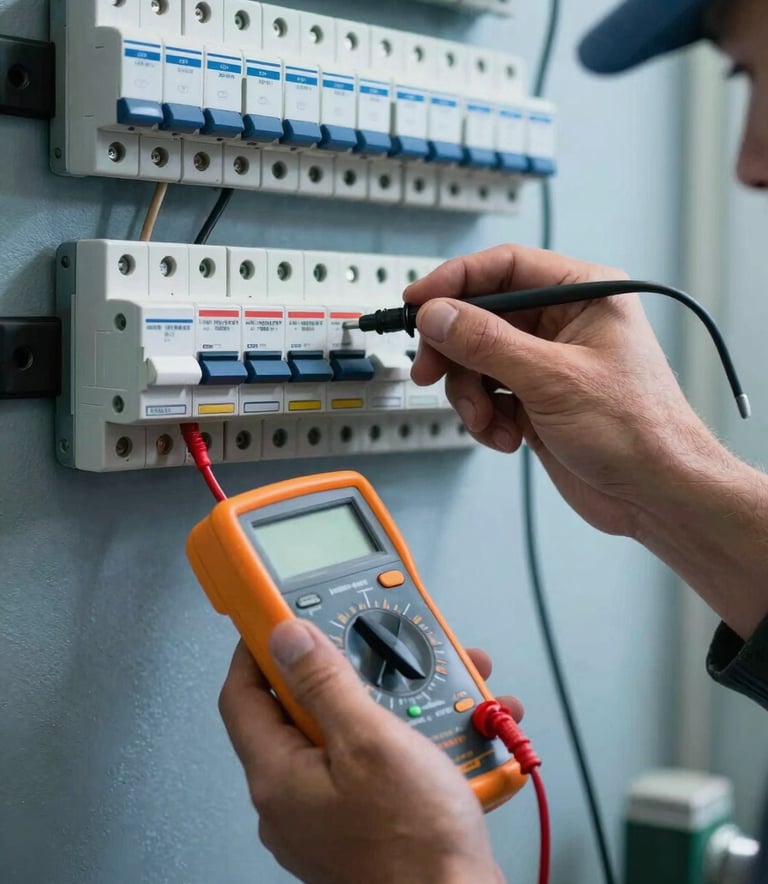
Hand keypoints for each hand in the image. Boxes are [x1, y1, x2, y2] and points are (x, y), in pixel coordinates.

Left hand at [219, 622, 520, 883]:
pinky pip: (375, 764)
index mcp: (278, 778)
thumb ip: (323, 683)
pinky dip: (409, 741)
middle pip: (304, 709)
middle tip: (379, 655)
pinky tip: (449, 736)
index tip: (282, 616)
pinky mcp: (364, 823)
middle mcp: (294, 799)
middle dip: (351, 674)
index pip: (243, 693)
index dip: (259, 647)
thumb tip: (286, 638)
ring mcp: (329, 813)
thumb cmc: (416, 848)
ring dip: (394, 705)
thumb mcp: (370, 742)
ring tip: (435, 698)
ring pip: (349, 734)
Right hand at [407, 244, 720, 538]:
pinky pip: (486, 394)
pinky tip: (507, 436)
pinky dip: (486, 418)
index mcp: (583, 294)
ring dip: (471, 394)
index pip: (505, 267)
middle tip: (430, 371)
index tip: (416, 302)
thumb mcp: (553, 379)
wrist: (656, 494)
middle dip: (455, 350)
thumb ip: (487, 343)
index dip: (454, 281)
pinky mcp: (535, 398)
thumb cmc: (637, 430)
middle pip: (482, 315)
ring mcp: (546, 362)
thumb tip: (437, 314)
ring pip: (477, 360)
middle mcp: (563, 322)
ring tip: (488, 421)